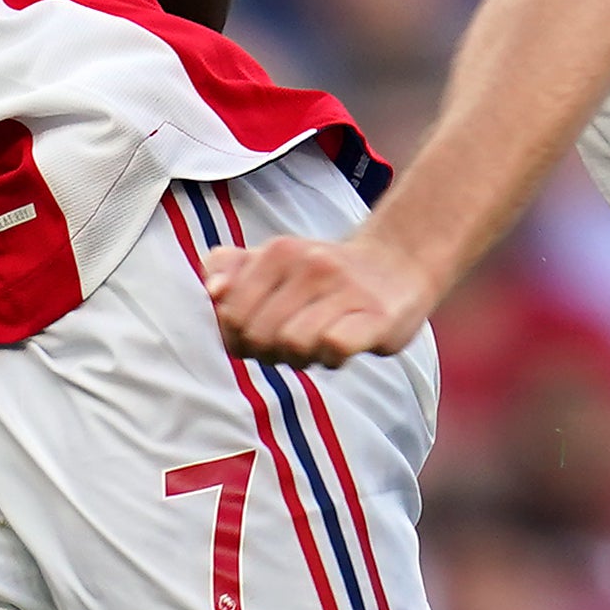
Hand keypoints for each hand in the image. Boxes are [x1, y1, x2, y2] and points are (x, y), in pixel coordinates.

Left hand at [208, 233, 437, 365]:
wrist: (396, 266)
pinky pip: (334, 347)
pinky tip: (340, 349)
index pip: (230, 315)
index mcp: (278, 251)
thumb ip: (230, 270)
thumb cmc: (322, 276)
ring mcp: (346, 289)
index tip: (262, 332)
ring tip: (316, 345)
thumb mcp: (272, 262)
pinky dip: (331, 358)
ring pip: (293, 345)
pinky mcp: (377, 317)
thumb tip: (212, 291)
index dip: (238, 337)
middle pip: (258, 335)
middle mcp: (311, 264)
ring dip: (301, 358)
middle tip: (290, 343)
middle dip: (268, 352)